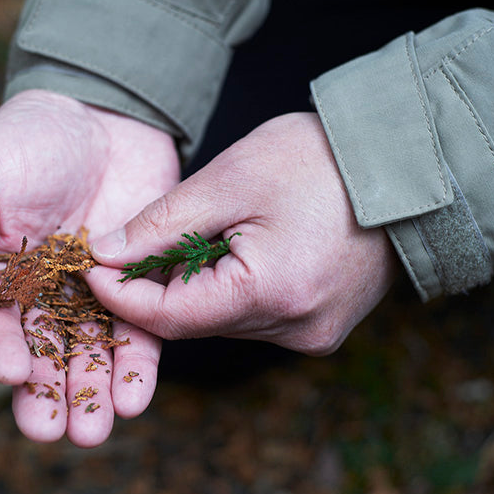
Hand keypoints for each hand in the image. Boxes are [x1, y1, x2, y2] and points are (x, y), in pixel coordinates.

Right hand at [0, 90, 179, 445]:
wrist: (103, 110)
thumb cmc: (26, 137)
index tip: (14, 372)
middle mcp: (40, 295)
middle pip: (39, 356)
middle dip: (45, 397)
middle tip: (52, 432)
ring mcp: (90, 294)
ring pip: (87, 356)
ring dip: (90, 397)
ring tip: (93, 432)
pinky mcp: (137, 286)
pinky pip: (137, 334)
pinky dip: (136, 367)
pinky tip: (135, 398)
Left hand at [85, 112, 397, 354]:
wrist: (405, 164)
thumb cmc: (318, 159)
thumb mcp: (230, 180)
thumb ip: (161, 223)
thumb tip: (104, 253)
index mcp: (271, 295)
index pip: (168, 318)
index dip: (120, 294)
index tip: (87, 266)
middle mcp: (295, 329)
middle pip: (194, 323)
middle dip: (152, 288)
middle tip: (122, 248)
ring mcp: (313, 334)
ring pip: (221, 322)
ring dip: (190, 288)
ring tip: (179, 240)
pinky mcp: (322, 327)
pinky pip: (254, 318)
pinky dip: (228, 290)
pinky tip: (227, 251)